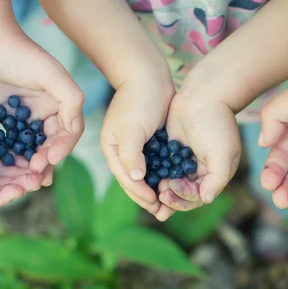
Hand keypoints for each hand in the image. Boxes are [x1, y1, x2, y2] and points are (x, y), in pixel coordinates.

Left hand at [0, 0, 84, 175]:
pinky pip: (7, 141)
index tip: (49, 160)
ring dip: (29, 163)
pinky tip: (4, 168)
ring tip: (24, 179)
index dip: (62, 148)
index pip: (67, 133)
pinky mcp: (0, 116)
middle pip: (49, 144)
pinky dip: (8, 155)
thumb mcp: (52, 74)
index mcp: (59, 103)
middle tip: (36, 175)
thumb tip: (75, 129)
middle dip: (46, 161)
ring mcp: (21, 115)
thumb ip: (71, 100)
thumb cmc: (19, 53)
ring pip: (29, 146)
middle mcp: (43, 111)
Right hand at [100, 73, 175, 217]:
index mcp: (112, 149)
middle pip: (134, 181)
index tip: (156, 204)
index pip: (125, 178)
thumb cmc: (138, 99)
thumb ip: (131, 154)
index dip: (140, 194)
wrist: (149, 75)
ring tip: (169, 206)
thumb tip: (136, 178)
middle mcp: (122, 151)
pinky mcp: (151, 141)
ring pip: (147, 176)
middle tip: (164, 214)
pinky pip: (157, 165)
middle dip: (148, 198)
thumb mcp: (132, 128)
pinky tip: (175, 184)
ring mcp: (137, 147)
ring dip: (157, 191)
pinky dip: (164, 176)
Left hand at [158, 88, 240, 219]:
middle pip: (183, 194)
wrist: (204, 95)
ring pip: (171, 182)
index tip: (170, 187)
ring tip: (152, 188)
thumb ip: (217, 179)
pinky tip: (145, 175)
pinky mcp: (172, 151)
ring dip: (161, 189)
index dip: (183, 197)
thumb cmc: (216, 124)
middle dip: (171, 197)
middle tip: (159, 193)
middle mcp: (201, 171)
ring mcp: (186, 161)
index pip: (197, 196)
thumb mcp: (223, 153)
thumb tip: (206, 200)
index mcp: (215, 175)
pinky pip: (163, 168)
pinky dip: (156, 174)